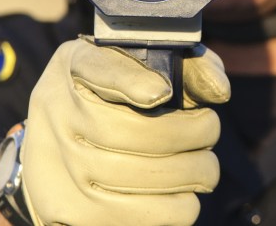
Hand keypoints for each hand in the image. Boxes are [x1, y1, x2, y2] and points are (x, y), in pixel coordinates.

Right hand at [19, 37, 229, 225]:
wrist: (58, 149)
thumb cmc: (120, 98)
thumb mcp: (147, 65)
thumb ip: (187, 66)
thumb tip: (220, 91)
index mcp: (76, 64)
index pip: (99, 67)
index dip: (132, 81)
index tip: (163, 92)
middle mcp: (57, 111)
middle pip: (128, 130)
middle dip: (188, 134)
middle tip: (210, 132)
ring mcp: (55, 164)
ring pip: (132, 178)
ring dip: (188, 176)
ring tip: (205, 169)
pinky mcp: (65, 210)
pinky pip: (129, 218)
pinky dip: (170, 210)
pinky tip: (183, 197)